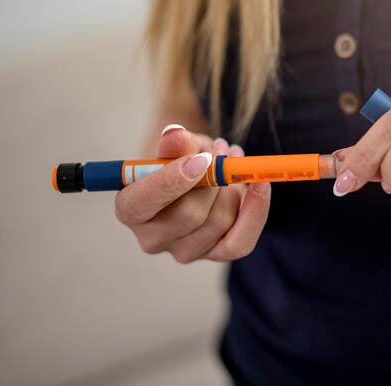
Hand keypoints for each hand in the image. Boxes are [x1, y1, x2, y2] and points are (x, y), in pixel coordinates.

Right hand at [115, 125, 270, 262]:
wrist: (192, 174)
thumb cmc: (177, 158)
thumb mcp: (173, 146)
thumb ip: (173, 143)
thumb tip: (177, 135)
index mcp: (129, 209)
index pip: (141, 204)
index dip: (171, 181)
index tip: (201, 159)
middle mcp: (152, 238)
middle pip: (188, 215)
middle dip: (213, 179)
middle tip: (221, 149)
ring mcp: (183, 251)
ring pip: (218, 222)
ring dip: (233, 186)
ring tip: (232, 159)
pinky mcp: (213, 254)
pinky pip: (240, 243)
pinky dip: (255, 213)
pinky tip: (260, 187)